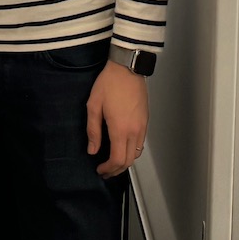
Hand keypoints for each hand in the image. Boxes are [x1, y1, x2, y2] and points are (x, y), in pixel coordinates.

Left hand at [87, 59, 148, 177]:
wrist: (127, 68)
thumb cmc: (109, 84)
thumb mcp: (94, 105)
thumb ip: (93, 130)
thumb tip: (92, 150)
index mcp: (120, 129)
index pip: (117, 159)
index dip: (108, 169)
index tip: (100, 169)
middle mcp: (134, 131)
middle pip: (128, 161)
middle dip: (116, 170)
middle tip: (105, 170)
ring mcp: (142, 126)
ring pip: (136, 154)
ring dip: (125, 162)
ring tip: (113, 162)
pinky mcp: (146, 121)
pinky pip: (141, 143)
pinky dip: (132, 151)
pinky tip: (122, 147)